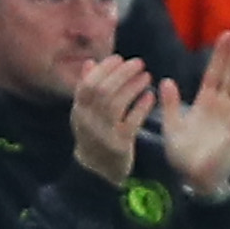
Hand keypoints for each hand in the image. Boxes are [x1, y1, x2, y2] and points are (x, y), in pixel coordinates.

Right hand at [70, 52, 155, 186]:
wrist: (96, 171)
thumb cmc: (94, 135)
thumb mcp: (86, 112)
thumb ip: (87, 89)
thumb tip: (91, 62)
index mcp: (78, 111)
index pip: (87, 84)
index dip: (103, 69)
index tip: (119, 58)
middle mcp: (87, 121)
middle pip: (102, 91)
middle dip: (121, 74)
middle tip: (139, 63)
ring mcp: (102, 134)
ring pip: (116, 104)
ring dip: (133, 87)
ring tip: (147, 76)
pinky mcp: (119, 145)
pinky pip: (131, 122)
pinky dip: (141, 107)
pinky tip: (151, 96)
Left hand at [161, 27, 229, 199]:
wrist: (196, 178)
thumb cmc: (184, 155)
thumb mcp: (172, 127)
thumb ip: (170, 105)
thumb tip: (165, 81)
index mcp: (204, 103)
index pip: (213, 73)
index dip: (218, 55)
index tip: (223, 36)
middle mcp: (221, 105)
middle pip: (228, 73)